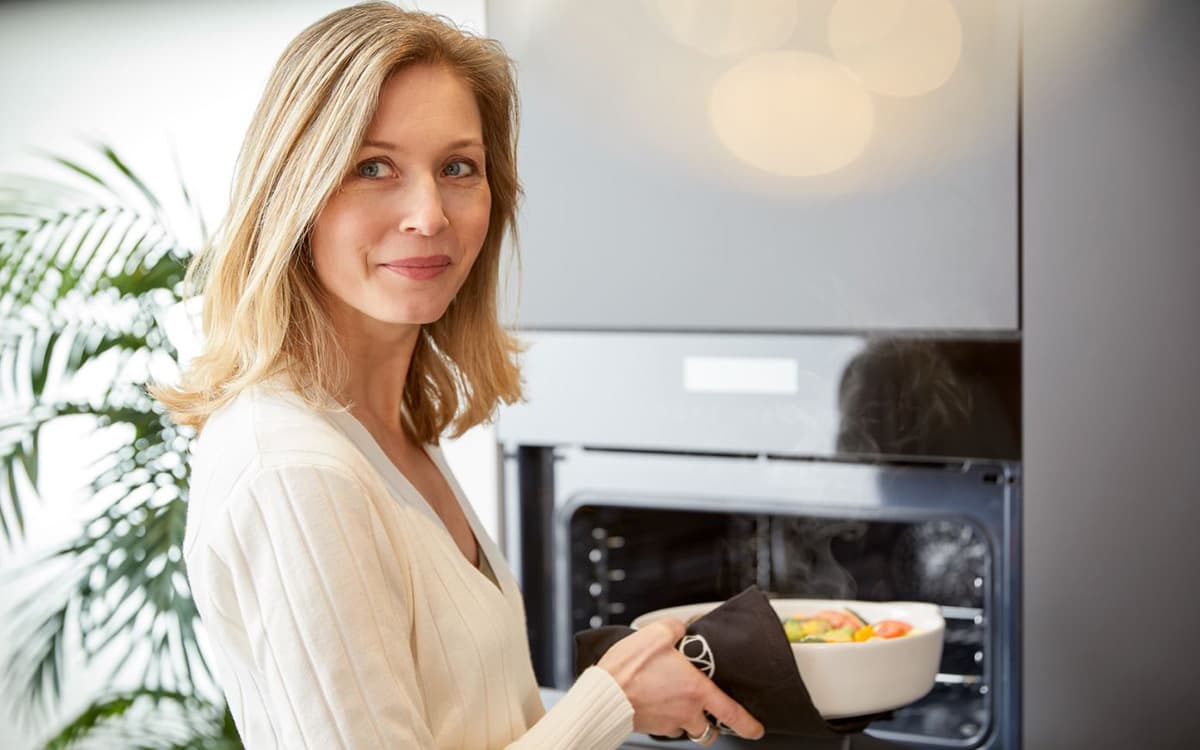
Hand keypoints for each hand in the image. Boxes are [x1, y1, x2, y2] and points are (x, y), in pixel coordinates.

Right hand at [596, 617, 765, 740]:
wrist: (603, 693)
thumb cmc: (630, 669)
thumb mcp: (657, 635)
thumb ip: (675, 628)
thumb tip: (681, 625)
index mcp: (696, 691)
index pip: (732, 715)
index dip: (748, 725)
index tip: (756, 729)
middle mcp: (685, 712)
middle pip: (709, 731)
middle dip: (712, 725)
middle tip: (709, 713)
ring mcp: (667, 723)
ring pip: (686, 729)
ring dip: (687, 720)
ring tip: (677, 703)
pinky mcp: (650, 727)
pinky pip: (665, 726)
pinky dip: (665, 717)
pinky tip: (656, 701)